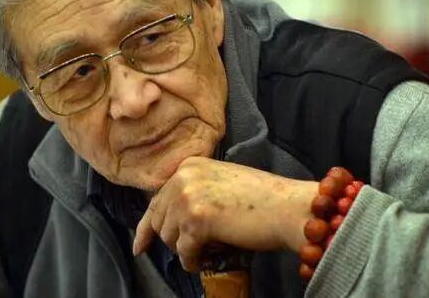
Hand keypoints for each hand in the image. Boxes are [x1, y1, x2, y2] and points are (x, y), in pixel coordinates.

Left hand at [132, 156, 317, 271]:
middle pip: (158, 221)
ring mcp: (188, 197)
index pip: (156, 200)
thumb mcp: (220, 182)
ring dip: (187, 250)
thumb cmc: (262, 198)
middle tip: (196, 248)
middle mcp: (183, 177)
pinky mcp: (197, 221)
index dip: (146, 226)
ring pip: (169, 238)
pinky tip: (206, 261)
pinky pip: (184, 252)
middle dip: (173, 240)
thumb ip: (194, 191)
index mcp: (188, 165)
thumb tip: (171, 219)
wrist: (288, 207)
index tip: (140, 245)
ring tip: (211, 247)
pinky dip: (193, 262)